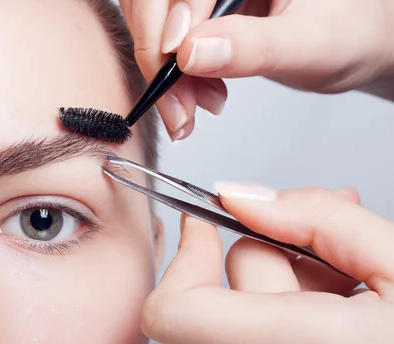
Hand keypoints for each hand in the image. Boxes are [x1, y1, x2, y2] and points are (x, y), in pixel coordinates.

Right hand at [113, 0, 393, 140]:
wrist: (345, 47)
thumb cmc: (346, 30)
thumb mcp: (313, 44)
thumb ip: (256, 47)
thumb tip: (191, 55)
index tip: (181, 49)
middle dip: (158, 37)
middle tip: (177, 94)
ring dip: (153, 54)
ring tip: (191, 101)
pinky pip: (144, 19)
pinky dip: (156, 63)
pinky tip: (188, 92)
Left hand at [142, 184, 393, 342]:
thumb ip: (320, 219)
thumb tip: (240, 195)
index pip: (175, 315)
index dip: (183, 262)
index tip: (203, 224)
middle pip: (217, 301)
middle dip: (264, 258)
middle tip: (325, 249)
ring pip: (243, 315)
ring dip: (285, 285)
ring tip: (348, 282)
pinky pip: (258, 333)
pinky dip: (289, 309)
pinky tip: (340, 303)